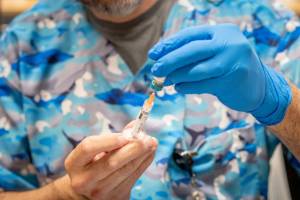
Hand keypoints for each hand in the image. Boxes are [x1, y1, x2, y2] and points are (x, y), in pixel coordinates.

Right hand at [58, 132, 156, 199]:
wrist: (87, 193)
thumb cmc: (92, 163)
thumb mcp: (95, 150)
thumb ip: (113, 137)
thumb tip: (135, 126)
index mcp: (74, 163)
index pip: (88, 147)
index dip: (108, 140)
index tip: (126, 135)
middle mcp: (84, 180)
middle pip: (111, 162)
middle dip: (132, 148)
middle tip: (146, 138)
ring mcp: (100, 192)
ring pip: (125, 170)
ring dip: (142, 155)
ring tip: (152, 143)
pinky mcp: (115, 197)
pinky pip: (133, 178)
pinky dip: (144, 163)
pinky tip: (149, 153)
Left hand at [149, 24, 291, 124]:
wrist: (260, 86)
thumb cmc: (231, 66)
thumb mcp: (217, 52)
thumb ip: (195, 53)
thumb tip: (162, 59)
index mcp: (223, 31)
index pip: (190, 35)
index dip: (169, 45)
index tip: (153, 54)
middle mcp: (230, 44)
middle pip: (192, 50)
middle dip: (169, 60)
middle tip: (155, 69)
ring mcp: (232, 63)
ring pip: (196, 69)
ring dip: (177, 76)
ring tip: (165, 80)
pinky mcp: (231, 81)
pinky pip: (201, 85)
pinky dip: (186, 87)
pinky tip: (178, 88)